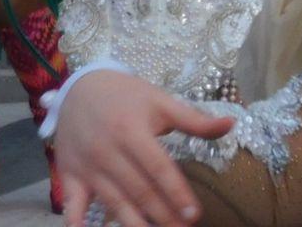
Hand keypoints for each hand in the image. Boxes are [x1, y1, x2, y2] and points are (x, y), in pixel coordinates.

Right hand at [54, 70, 232, 226]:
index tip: (194, 214)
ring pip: (114, 202)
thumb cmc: (126, 96)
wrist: (79, 88)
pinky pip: (72, 205)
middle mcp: (108, 152)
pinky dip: (77, 223)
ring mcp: (87, 167)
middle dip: (163, 215)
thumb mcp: (161, 101)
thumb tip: (232, 124)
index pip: (159, 168)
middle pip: (139, 191)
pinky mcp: (69, 176)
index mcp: (132, 132)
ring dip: (135, 224)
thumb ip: (195, 119)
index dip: (177, 193)